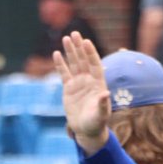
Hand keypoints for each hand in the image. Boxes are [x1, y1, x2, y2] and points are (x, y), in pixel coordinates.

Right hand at [54, 31, 110, 154]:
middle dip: (79, 47)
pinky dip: (60, 64)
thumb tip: (105, 93)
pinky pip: (64, 74)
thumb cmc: (96, 122)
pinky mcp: (68, 89)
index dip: (90, 53)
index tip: (86, 42)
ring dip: (70, 51)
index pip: (94, 64)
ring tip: (66, 38)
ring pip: (74, 64)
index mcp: (98, 83)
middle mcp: (89, 80)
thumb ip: (102, 104)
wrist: (87, 130)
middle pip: (83, 60)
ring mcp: (78, 83)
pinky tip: (56, 54)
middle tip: (74, 34)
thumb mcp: (101, 114)